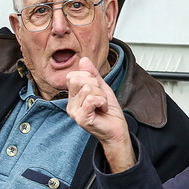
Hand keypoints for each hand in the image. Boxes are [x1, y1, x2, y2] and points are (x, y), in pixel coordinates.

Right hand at [67, 57, 135, 172]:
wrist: (117, 129)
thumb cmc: (110, 112)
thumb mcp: (102, 88)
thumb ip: (93, 74)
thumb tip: (83, 59)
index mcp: (73, 96)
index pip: (73, 75)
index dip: (89, 77)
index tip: (98, 89)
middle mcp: (70, 104)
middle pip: (77, 79)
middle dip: (95, 85)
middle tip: (101, 98)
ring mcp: (74, 112)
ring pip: (87, 89)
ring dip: (101, 96)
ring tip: (102, 105)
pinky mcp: (81, 118)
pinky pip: (91, 99)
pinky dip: (102, 102)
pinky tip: (102, 110)